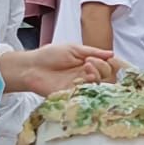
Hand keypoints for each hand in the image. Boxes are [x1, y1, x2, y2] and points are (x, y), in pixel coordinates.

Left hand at [0, 44, 119, 96]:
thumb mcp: (73, 49)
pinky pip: (86, 94)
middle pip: (106, 77)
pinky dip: (87, 85)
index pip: (107, 66)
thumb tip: (111, 54)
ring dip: (96, 75)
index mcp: (88, 63)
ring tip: (86, 66)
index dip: (111, 63)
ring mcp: (80, 86)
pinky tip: (82, 78)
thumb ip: (93, 52)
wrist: (32, 67)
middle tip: (90, 61)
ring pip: (98, 85)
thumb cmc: (49, 55)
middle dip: (102, 68)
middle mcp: (86, 75)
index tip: (112, 59)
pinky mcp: (73, 95)